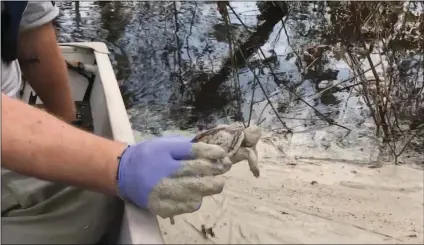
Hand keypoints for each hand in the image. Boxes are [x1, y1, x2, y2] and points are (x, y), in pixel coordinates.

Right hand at [116, 136, 231, 218]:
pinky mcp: (161, 206)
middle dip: (215, 171)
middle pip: (196, 171)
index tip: (222, 153)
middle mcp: (163, 171)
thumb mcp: (165, 144)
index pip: (193, 151)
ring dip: (209, 187)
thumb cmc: (149, 155)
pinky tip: (197, 195)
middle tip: (224, 169)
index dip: (211, 152)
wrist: (124, 173)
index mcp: (164, 152)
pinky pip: (186, 206)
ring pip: (195, 191)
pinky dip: (196, 200)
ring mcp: (162, 190)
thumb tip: (213, 149)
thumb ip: (186, 147)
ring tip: (216, 184)